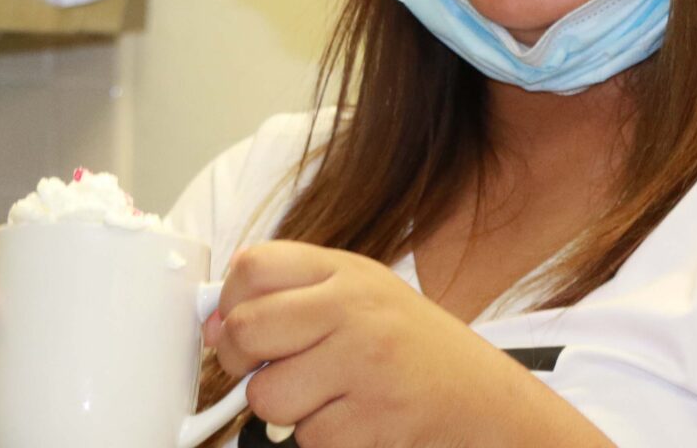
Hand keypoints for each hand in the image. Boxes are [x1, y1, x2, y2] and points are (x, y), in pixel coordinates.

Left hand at [208, 240, 610, 446]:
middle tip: (267, 371)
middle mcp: (356, 311)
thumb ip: (294, 297)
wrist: (483, 399)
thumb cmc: (414, 349)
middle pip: (247, 331)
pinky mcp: (371, 421)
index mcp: (349, 273)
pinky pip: (306, 439)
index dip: (229, 302)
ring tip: (327, 398)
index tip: (235, 326)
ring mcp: (365, 365)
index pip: (253, 266)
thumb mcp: (362, 297)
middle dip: (242, 364)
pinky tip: (355, 419)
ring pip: (267, 397)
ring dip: (285, 411)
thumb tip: (213, 324)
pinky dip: (322, 438)